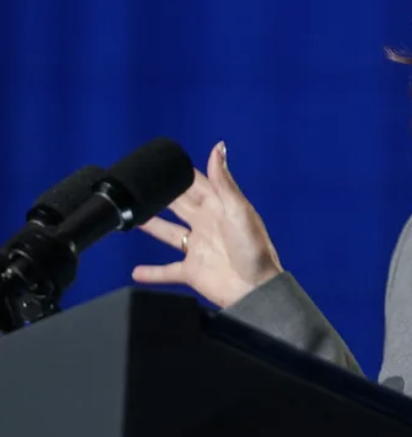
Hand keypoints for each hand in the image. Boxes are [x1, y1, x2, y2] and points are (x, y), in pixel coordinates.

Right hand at [134, 142, 282, 307]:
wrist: (255, 289)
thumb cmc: (254, 249)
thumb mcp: (238, 209)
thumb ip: (223, 180)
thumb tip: (218, 147)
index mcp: (219, 207)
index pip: (196, 184)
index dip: (181, 174)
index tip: (163, 163)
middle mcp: (207, 225)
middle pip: (178, 205)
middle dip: (161, 196)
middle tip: (139, 186)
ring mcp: (198, 248)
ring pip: (168, 233)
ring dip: (151, 226)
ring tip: (130, 218)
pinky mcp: (192, 271)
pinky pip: (166, 270)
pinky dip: (152, 272)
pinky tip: (136, 271)